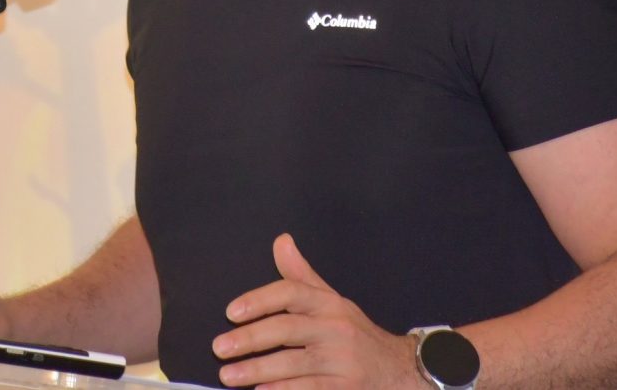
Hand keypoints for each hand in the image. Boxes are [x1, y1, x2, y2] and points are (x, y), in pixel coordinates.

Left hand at [212, 233, 425, 388]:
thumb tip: (280, 241)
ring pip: (293, 364)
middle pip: (286, 329)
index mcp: (328, 303)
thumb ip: (301, 275)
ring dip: (257, 370)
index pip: (291, 292)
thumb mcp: (331, 300)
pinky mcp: (345, 389)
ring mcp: (341, 361)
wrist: (397, 369)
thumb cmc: (354, 332)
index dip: (260, 300)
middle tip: (219, 346)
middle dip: (249, 338)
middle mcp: (335, 328)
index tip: (231, 311)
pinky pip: (309, 389)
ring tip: (228, 375)